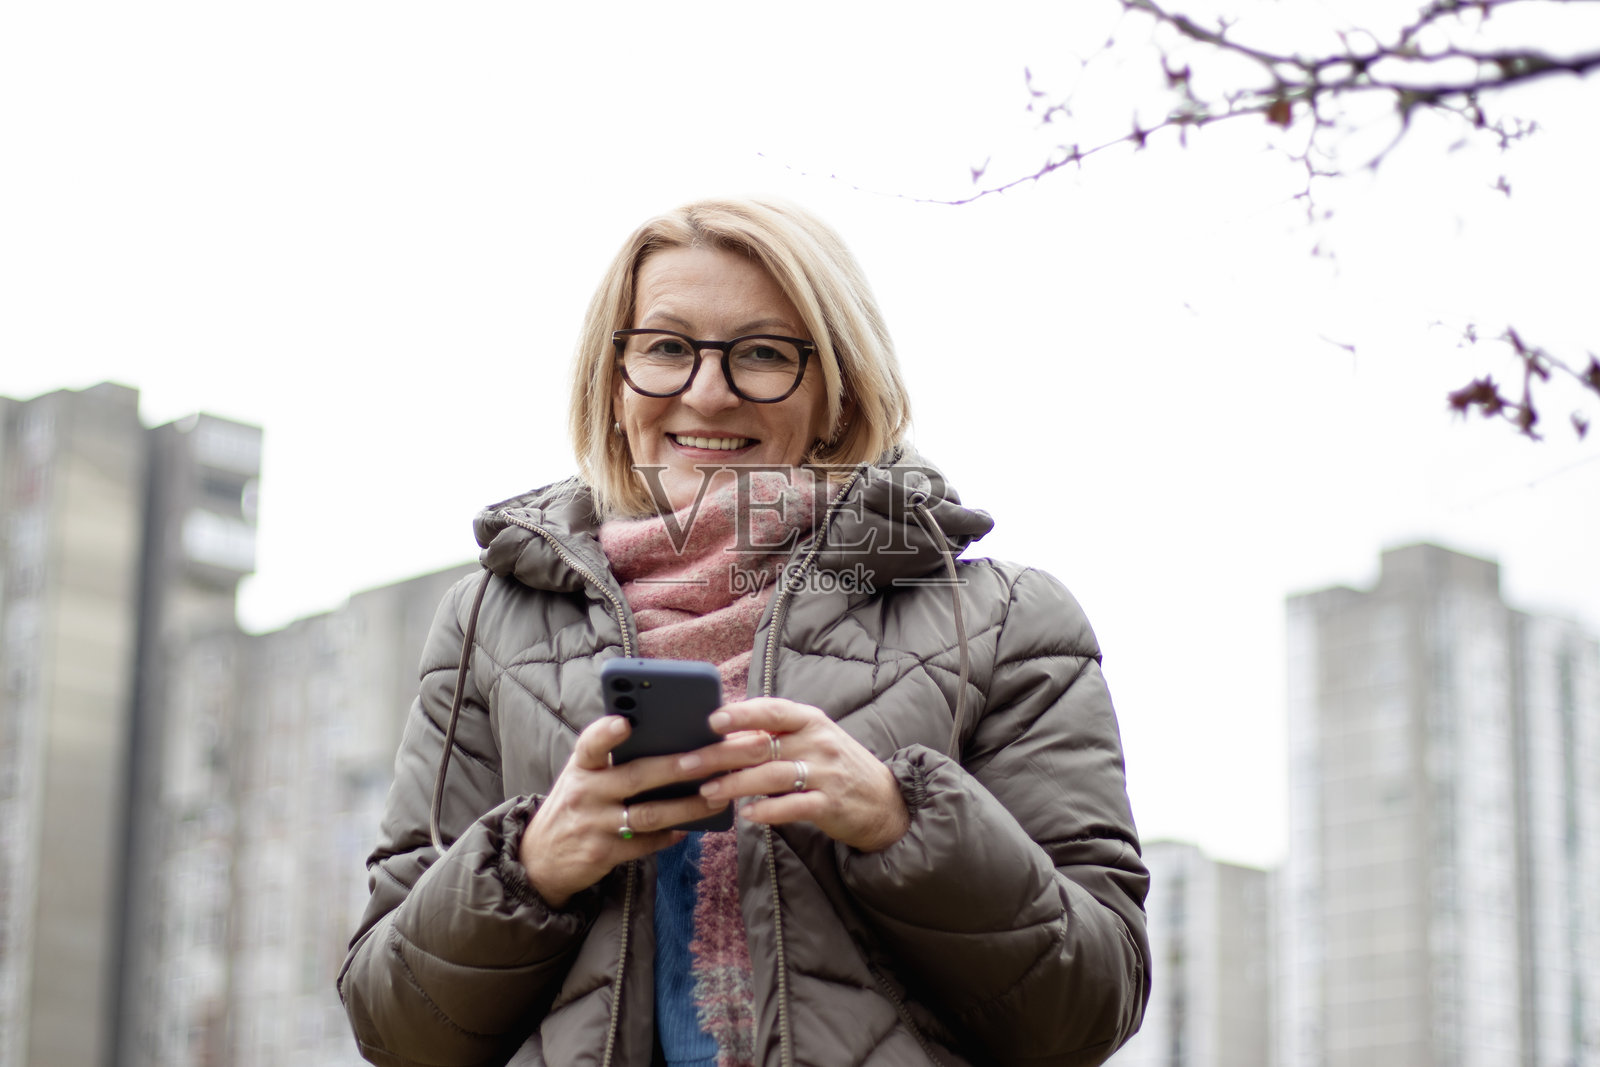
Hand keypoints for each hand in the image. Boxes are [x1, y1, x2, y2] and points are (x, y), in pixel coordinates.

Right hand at [518, 715, 732, 908]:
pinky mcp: (603, 853)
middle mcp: (586, 792)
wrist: (540, 859)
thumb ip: (610, 760)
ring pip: (649, 814)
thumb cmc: (574, 806)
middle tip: (708, 760)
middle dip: (676, 767)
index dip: (606, 733)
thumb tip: (666, 741)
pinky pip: (645, 844)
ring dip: (686, 806)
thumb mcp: (581, 777)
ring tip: (716, 798)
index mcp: (581, 767)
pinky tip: (689, 828)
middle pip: (636, 776)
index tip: (624, 723)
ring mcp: (594, 824)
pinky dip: (670, 836)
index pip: (590, 744)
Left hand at [686, 698, 909, 852]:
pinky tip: (746, 815)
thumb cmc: (837, 766)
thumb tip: (723, 734)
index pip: (772, 711)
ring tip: (706, 792)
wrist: (884, 801)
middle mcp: (818, 742)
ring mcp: (825, 773)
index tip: (711, 720)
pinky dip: (768, 810)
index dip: (741, 714)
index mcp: (810, 720)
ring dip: (734, 785)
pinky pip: (793, 806)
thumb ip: (776, 736)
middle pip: (761, 746)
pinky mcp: (830, 804)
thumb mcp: (812, 740)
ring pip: (771, 776)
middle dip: (719, 755)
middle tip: (686, 764)